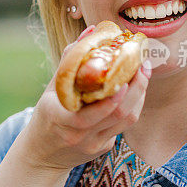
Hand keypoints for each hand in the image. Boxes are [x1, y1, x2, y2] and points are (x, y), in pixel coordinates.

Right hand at [13, 26, 151, 171]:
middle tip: (142, 64)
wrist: (42, 154)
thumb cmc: (47, 114)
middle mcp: (77, 134)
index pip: (88, 114)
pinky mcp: (103, 148)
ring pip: (126, 119)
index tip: (124, 77)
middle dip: (136, 87)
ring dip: (139, 94)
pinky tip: (134, 89)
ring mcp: (93, 144)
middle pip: (117, 113)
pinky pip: (124, 125)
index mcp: (58, 118)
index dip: (110, 99)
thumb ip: (71, 61)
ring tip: (143, 72)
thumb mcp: (52, 89)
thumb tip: (91, 32)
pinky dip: (133, 104)